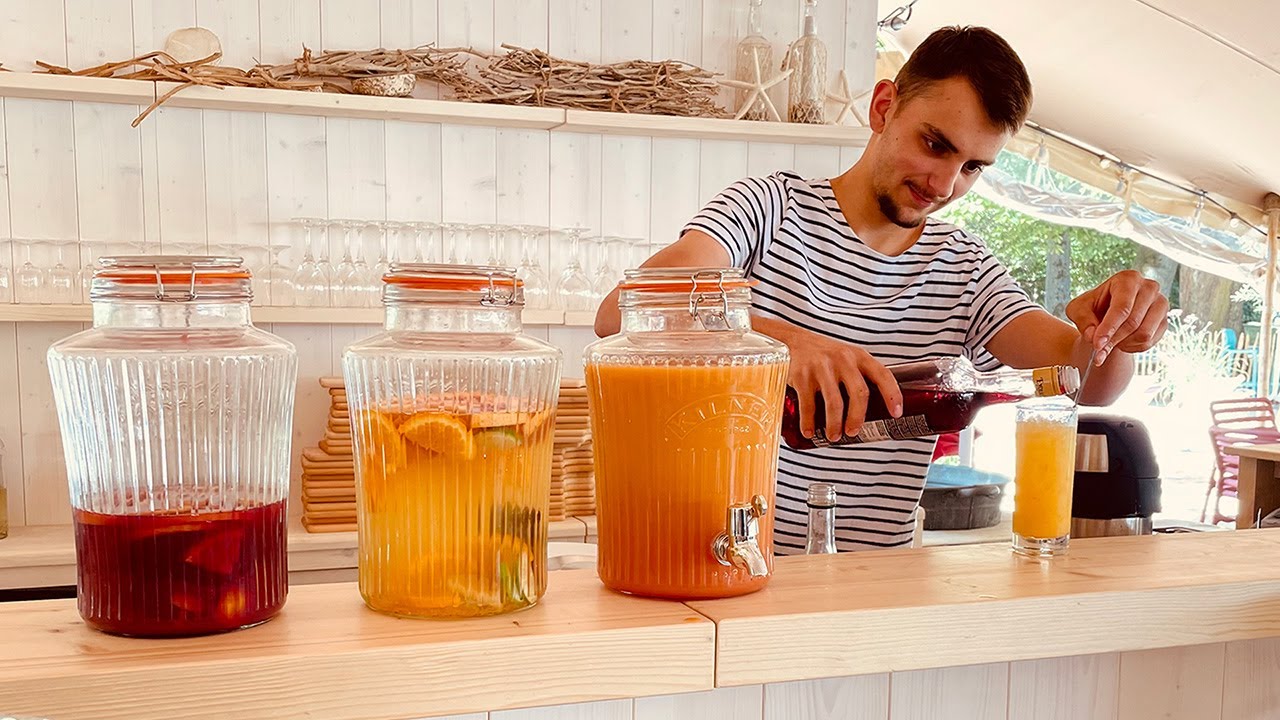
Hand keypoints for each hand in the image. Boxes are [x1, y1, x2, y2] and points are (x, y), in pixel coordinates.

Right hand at [759, 318, 902, 440]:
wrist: (792, 341)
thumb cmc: (824, 355)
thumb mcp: (846, 358)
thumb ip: (859, 378)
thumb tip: (874, 412)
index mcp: (858, 356)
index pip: (882, 375)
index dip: (892, 395)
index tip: (896, 413)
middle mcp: (842, 359)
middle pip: (859, 393)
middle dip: (857, 418)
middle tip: (853, 432)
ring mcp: (821, 367)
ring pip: (834, 402)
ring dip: (834, 424)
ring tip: (834, 436)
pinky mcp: (802, 375)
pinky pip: (808, 404)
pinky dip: (809, 422)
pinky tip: (809, 431)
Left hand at [1066, 270, 1169, 364]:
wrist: (1108, 312)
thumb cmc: (1094, 306)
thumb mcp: (1079, 309)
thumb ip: (1082, 319)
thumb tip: (1092, 336)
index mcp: (1128, 279)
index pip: (1122, 307)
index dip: (1109, 327)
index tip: (1097, 344)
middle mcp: (1149, 288)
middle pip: (1133, 322)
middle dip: (1113, 339)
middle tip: (1098, 349)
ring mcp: (1160, 304)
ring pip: (1144, 334)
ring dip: (1123, 343)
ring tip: (1111, 340)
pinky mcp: (1165, 320)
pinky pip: (1150, 342)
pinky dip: (1133, 347)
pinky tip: (1123, 341)